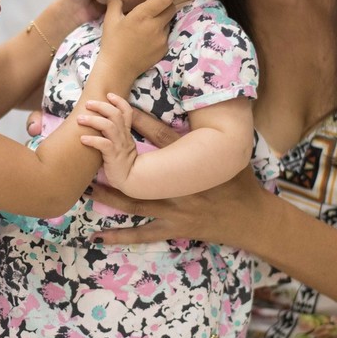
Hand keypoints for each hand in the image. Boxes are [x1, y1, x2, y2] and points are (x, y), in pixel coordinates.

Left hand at [79, 93, 136, 189]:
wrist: (130, 180)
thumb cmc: (122, 163)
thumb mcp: (121, 146)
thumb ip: (113, 135)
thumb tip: (98, 126)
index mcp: (125, 133)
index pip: (127, 112)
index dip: (119, 101)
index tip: (109, 94)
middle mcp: (123, 136)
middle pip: (115, 114)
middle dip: (101, 106)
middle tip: (87, 104)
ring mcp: (119, 146)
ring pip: (109, 126)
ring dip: (93, 120)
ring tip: (79, 119)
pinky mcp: (113, 156)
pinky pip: (103, 145)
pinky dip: (92, 140)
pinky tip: (82, 139)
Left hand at [89, 108, 266, 245]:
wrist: (251, 217)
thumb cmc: (237, 182)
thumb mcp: (226, 153)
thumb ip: (209, 132)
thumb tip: (203, 101)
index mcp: (193, 163)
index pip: (161, 137)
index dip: (139, 121)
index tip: (116, 109)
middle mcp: (180, 186)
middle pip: (140, 171)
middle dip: (113, 159)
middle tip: (88, 147)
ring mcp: (175, 210)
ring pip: (134, 203)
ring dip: (108, 196)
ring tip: (85, 187)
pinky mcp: (174, 229)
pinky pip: (143, 234)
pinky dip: (121, 236)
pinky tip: (98, 237)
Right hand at [97, 0, 174, 79]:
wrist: (118, 69)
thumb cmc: (112, 43)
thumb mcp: (110, 20)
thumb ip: (114, 1)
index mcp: (142, 15)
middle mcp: (155, 26)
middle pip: (171, 7)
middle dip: (165, 4)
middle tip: (154, 5)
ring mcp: (162, 38)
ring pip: (169, 21)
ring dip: (162, 19)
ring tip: (149, 23)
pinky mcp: (164, 48)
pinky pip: (166, 35)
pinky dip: (160, 32)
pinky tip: (148, 37)